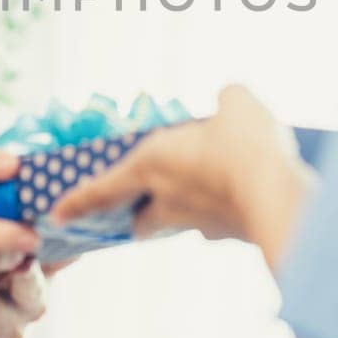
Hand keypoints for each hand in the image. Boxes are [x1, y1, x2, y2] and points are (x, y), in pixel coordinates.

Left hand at [50, 85, 312, 245]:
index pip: (102, 188)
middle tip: (143, 207)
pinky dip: (226, 210)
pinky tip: (247, 193)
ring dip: (185, 211)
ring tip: (209, 187)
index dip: (78, 202)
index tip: (56, 214)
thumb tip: (229, 102)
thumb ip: (225, 101)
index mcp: (150, 165)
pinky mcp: (232, 236)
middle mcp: (168, 201)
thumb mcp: (235, 102)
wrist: (281, 197)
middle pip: (141, 219)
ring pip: (181, 223)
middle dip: (138, 216)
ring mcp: (200, 224)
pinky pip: (220, 223)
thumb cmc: (243, 143)